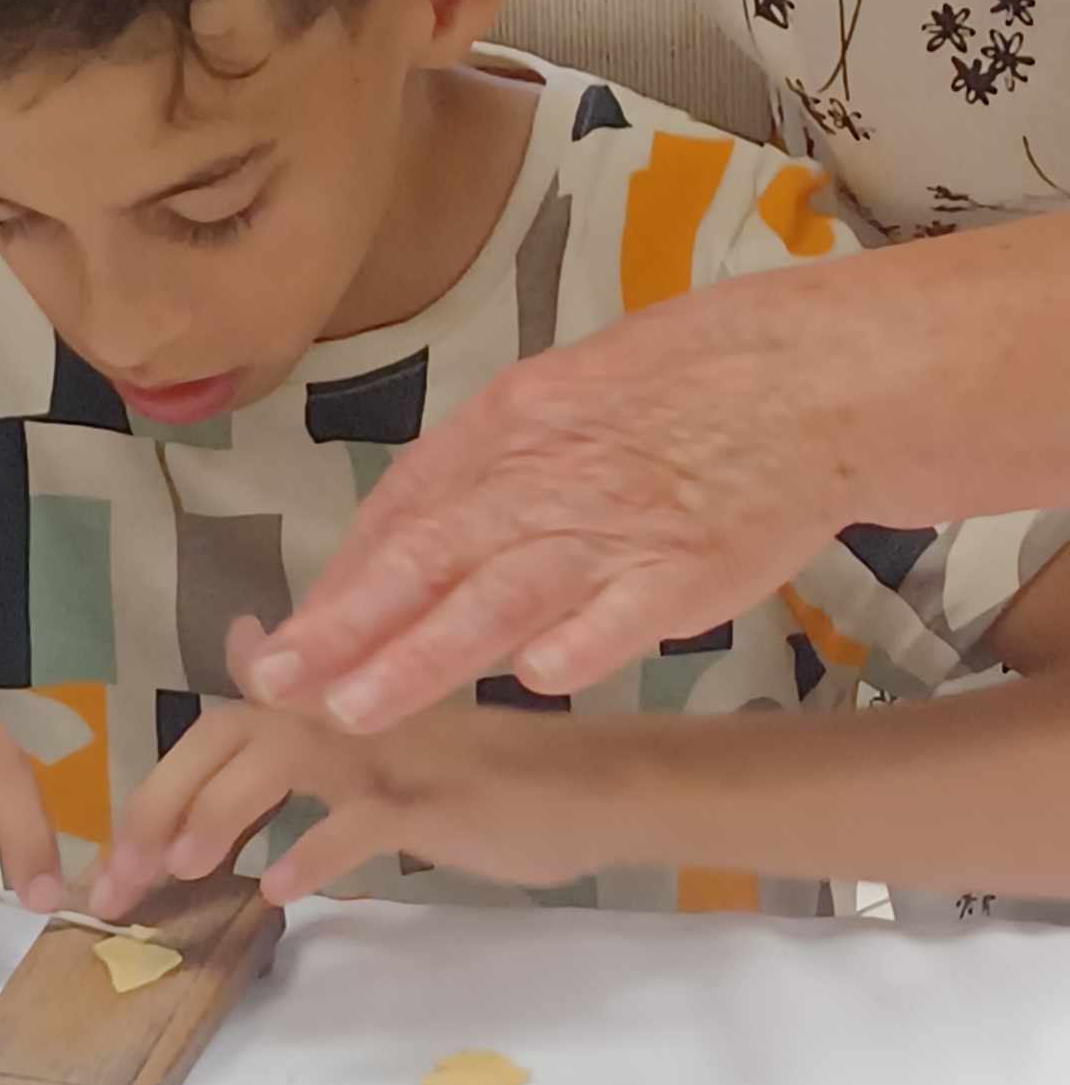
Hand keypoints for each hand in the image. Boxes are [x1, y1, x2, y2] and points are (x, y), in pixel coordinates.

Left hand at [92, 622, 627, 911]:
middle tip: (121, 884)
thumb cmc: (484, 782)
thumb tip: (240, 660)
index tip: (117, 862)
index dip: (158, 785)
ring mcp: (393, 752)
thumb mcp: (383, 756)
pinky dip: (315, 852)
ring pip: (280, 761)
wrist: (599, 789)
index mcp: (334, 708)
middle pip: (229, 733)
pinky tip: (279, 891)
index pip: (221, 725)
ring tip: (183, 872)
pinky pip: (361, 819)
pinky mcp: (436, 798)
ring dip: (219, 814)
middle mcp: (353, 713)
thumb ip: (307, 736)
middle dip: (161, 803)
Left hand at [245, 274, 851, 731]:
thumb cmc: (676, 390)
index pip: (399, 516)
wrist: (808, 374)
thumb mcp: (552, 401)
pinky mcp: (687, 570)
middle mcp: (542, 479)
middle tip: (276, 684)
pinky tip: (533, 683)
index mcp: (502, 431)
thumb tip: (398, 550)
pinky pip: (623, 612)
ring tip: (353, 710)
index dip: (341, 586)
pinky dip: (579, 645)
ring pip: (500, 596)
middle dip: (345, 627)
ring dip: (423, 656)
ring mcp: (613, 527)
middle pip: (427, 558)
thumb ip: (476, 477)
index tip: (287, 646)